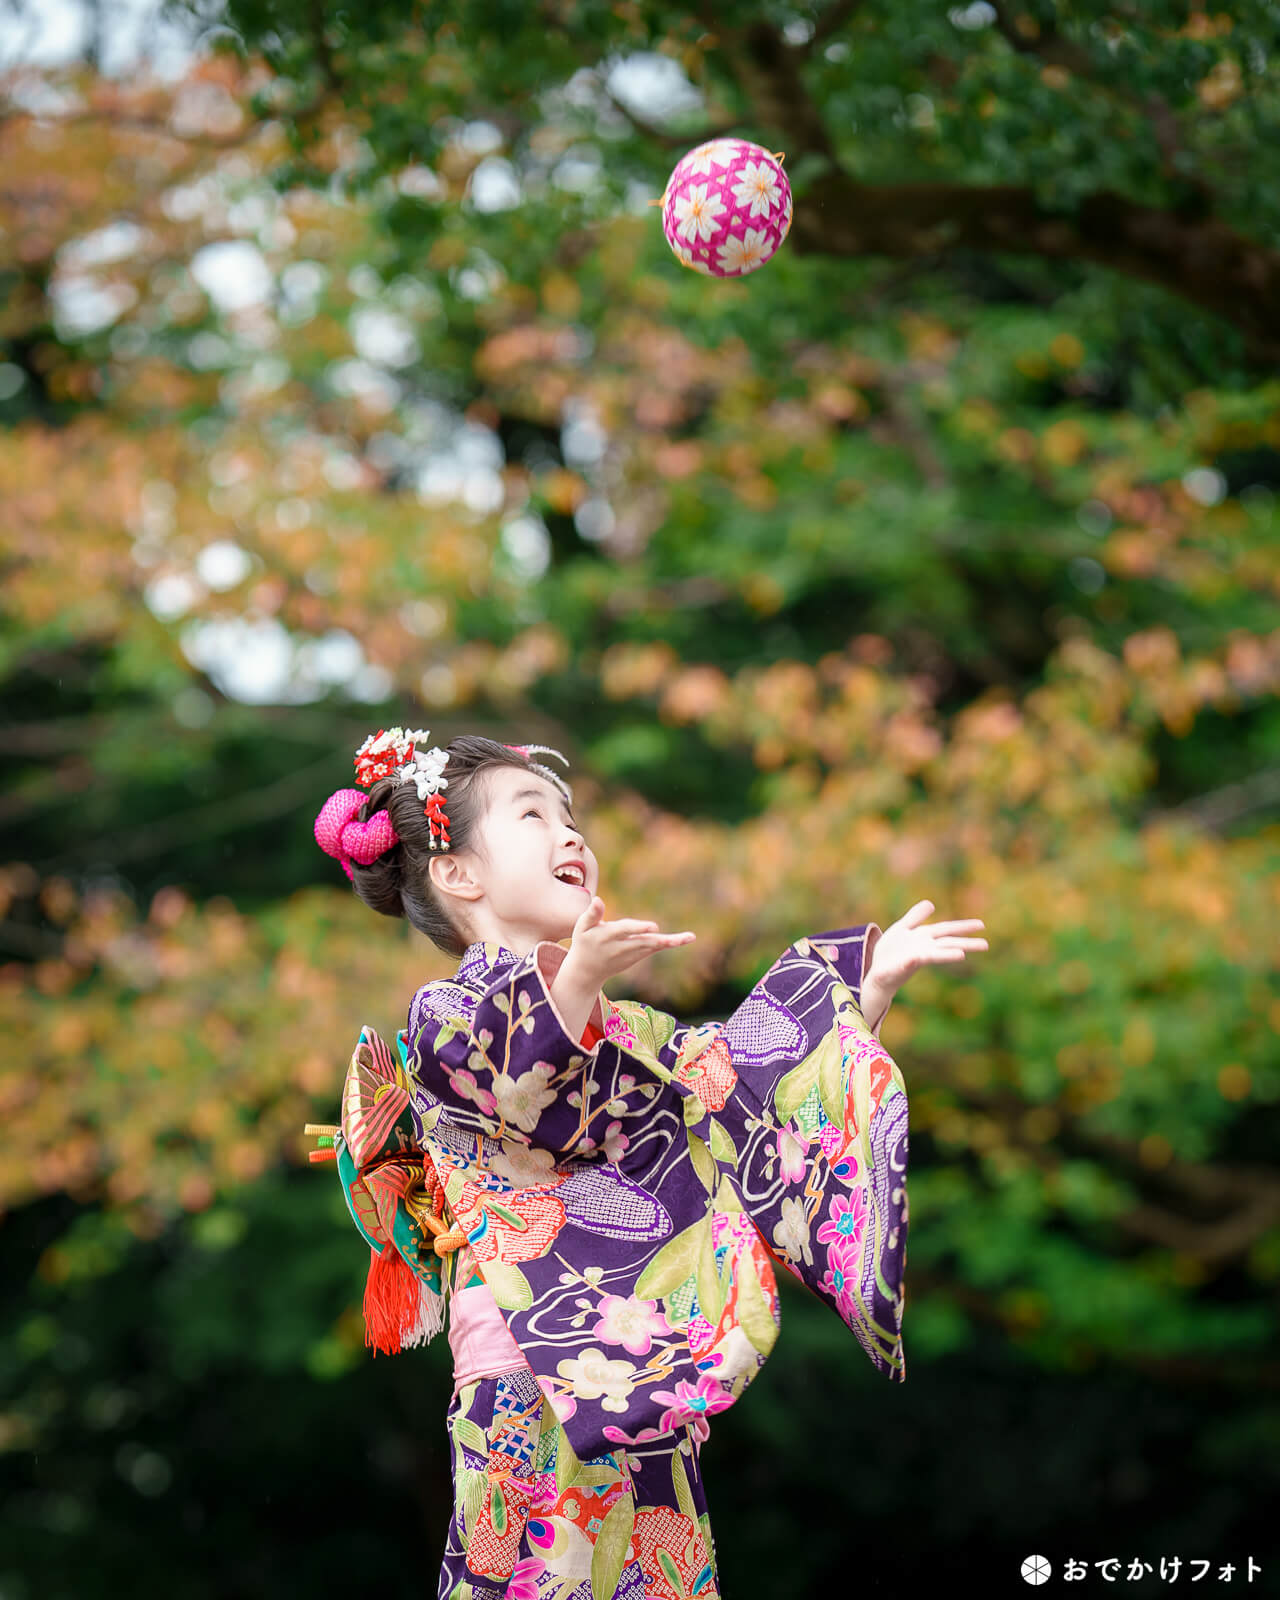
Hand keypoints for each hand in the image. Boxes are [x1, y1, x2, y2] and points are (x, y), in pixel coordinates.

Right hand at [562, 896, 695, 989]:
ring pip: (652, 946)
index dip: (639, 928)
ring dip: (670, 942)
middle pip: (643, 942)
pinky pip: (654, 948)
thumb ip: (592, 914)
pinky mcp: (637, 957)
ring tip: (690, 937)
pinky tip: (685, 939)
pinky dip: (668, 943)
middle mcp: (621, 947)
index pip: (625, 931)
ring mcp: (631, 954)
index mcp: (606, 937)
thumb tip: (598, 898)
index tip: (654, 927)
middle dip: (659, 940)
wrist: (587, 972)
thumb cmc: (584, 943)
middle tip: (676, 939)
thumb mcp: (581, 928)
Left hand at [864, 900, 987, 1002]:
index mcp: (924, 937)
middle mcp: (923, 948)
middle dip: (965, 944)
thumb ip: (915, 917)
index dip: (963, 926)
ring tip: (962, 955)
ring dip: (946, 955)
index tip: (982, 925)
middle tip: (986, 945)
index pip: (947, 929)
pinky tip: (915, 958)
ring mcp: (912, 959)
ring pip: (932, 956)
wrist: (877, 971)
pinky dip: (910, 962)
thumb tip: (931, 903)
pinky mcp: (899, 968)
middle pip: (947, 944)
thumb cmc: (891, 951)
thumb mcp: (902, 928)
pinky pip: (905, 964)